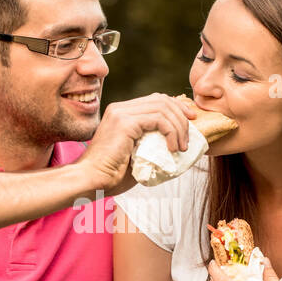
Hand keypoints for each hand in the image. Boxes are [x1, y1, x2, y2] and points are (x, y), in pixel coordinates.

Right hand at [76, 93, 196, 196]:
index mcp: (122, 113)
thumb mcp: (138, 155)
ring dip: (178, 127)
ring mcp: (121, 113)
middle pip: (162, 99)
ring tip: (181, 147)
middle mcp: (121, 108)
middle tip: (189, 138)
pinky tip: (172, 148)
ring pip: (163, 107)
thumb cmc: (112, 175)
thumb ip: (153, 144)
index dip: (177, 108)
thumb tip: (178, 143)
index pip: (156, 100)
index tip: (190, 122)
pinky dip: (171, 132)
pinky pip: (158, 119)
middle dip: (181, 116)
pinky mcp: (125, 122)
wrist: (91, 181)